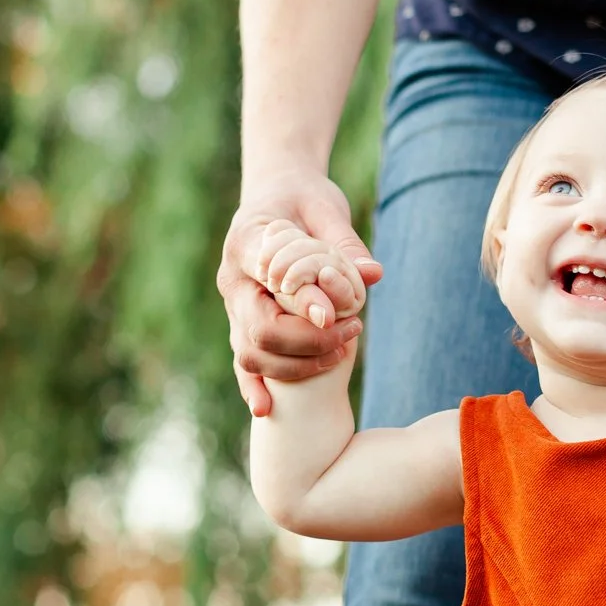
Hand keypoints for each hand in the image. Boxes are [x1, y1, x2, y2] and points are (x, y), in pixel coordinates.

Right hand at [218, 169, 383, 416]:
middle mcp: (233, 280)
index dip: (301, 299)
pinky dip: (253, 386)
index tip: (335, 314)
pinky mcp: (243, 325)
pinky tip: (266, 409)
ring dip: (295, 364)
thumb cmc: (302, 198)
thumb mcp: (325, 208)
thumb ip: (344, 243)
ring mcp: (234, 308)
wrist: (276, 196)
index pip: (267, 277)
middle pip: (258, 328)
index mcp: (247, 242)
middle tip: (353, 333)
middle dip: (307, 341)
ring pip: (250, 353)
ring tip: (340, 353)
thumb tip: (372, 275)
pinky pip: (243, 362)